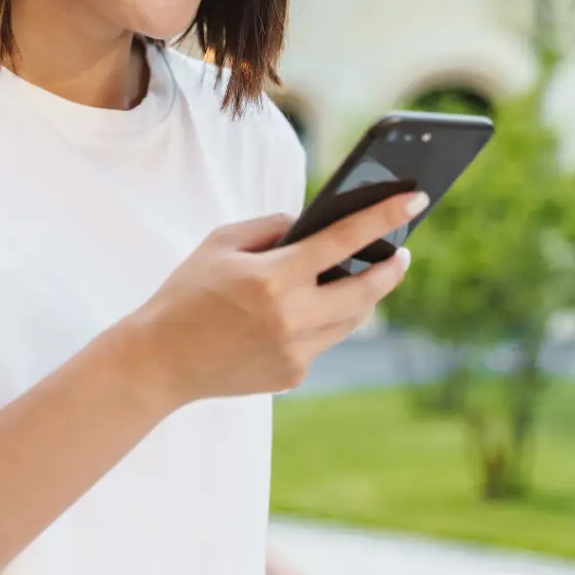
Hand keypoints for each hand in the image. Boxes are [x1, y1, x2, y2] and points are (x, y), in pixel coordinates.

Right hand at [136, 190, 427, 403]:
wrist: (159, 361)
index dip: (385, 216)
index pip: (343, 240)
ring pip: (352, 319)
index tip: (415, 199)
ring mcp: (295, 351)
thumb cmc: (187, 293)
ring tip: (369, 274)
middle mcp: (291, 318)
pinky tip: (311, 308)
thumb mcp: (221, 243)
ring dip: (364, 295)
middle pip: (365, 290)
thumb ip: (271, 227)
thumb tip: (309, 225)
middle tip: (403, 251)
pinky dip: (323, 320)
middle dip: (391, 267)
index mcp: (273, 278)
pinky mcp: (293, 375)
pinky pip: (323, 340)